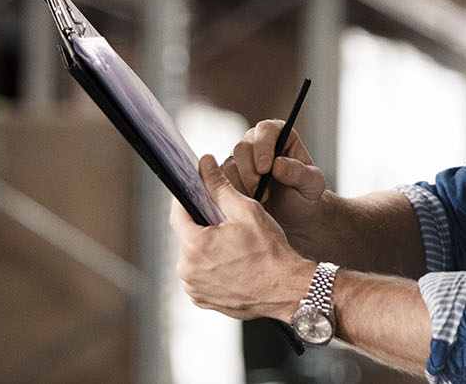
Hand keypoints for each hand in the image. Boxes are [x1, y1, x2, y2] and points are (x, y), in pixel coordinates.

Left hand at [171, 154, 311, 320]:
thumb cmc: (270, 252)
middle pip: (187, 236)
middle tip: (228, 223)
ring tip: (233, 245)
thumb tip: (204, 165)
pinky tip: (234, 263)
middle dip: (203, 225)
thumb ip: (220, 186)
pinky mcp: (204, 301)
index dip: (187, 200)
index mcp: (195, 246)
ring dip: (207, 248)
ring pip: (194, 257)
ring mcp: (195, 289)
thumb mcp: (246, 211)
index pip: (177, 213)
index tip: (198, 194)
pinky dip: (212, 268)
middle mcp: (188, 271)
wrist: (287, 290)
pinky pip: (201, 276)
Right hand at [222, 119, 326, 231]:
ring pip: (230, 165)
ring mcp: (241, 158)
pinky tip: (247, 203)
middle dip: (250, 172)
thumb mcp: (313, 185)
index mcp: (280, 135)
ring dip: (241, 186)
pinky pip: (221, 180)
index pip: (266, 130)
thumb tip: (278, 164)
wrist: (293, 215)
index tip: (265, 169)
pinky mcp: (229, 175)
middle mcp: (257, 142)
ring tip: (259, 201)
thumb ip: (300, 173)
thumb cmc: (304, 195)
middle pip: (243, 147)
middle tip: (262, 193)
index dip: (263, 147)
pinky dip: (231, 193)